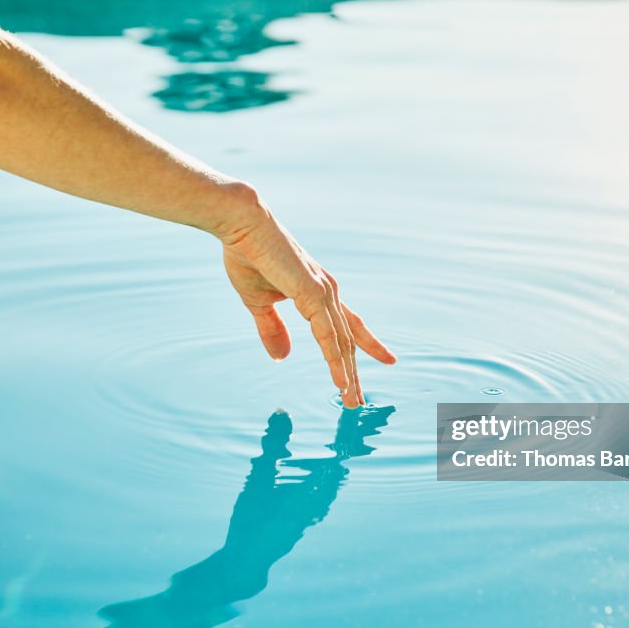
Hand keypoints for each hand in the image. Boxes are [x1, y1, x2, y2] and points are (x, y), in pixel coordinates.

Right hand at [217, 189, 395, 407]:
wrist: (241, 226)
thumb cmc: (248, 256)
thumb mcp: (258, 303)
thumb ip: (272, 330)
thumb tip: (282, 358)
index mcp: (318, 291)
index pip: (348, 325)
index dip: (368, 344)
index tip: (387, 360)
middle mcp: (328, 292)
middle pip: (349, 340)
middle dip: (356, 371)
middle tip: (360, 401)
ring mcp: (323, 293)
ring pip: (342, 343)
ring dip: (347, 374)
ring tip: (352, 401)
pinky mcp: (313, 295)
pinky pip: (328, 337)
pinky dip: (335, 361)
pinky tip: (341, 382)